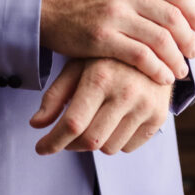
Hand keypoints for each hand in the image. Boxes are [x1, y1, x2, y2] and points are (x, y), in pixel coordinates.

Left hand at [30, 57, 172, 155]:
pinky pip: (128, 147)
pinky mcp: (159, 116)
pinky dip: (115, 141)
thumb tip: (35, 124)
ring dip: (95, 143)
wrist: (152, 46)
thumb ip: (56, 95)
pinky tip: (113, 122)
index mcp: (100, 77)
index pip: (73, 123)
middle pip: (91, 141)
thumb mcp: (78, 66)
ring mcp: (145, 106)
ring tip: (92, 121)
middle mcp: (125, 93)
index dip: (53, 141)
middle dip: (70, 145)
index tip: (40, 148)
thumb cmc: (106, 57)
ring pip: (109, 148)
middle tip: (64, 138)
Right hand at [40, 0, 194, 84]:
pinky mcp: (101, 37)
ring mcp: (113, 14)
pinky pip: (140, 56)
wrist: (38, 4)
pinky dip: (157, 69)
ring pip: (161, 39)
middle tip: (192, 54)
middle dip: (188, 40)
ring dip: (176, 59)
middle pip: (173, 18)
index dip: (193, 12)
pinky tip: (161, 77)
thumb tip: (168, 3)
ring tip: (179, 71)